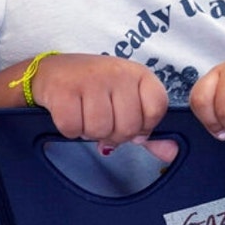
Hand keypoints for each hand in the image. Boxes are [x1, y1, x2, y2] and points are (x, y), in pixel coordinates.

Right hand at [30, 54, 168, 150]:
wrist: (53, 71)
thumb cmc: (95, 89)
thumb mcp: (126, 100)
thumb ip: (148, 128)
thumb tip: (171, 153)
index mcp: (139, 74)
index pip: (156, 109)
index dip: (143, 124)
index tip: (128, 117)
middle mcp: (118, 72)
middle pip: (128, 127)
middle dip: (113, 133)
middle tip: (102, 118)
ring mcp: (90, 79)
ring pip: (100, 130)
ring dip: (90, 132)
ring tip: (85, 114)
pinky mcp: (64, 90)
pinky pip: (73, 129)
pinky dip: (70, 130)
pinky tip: (70, 112)